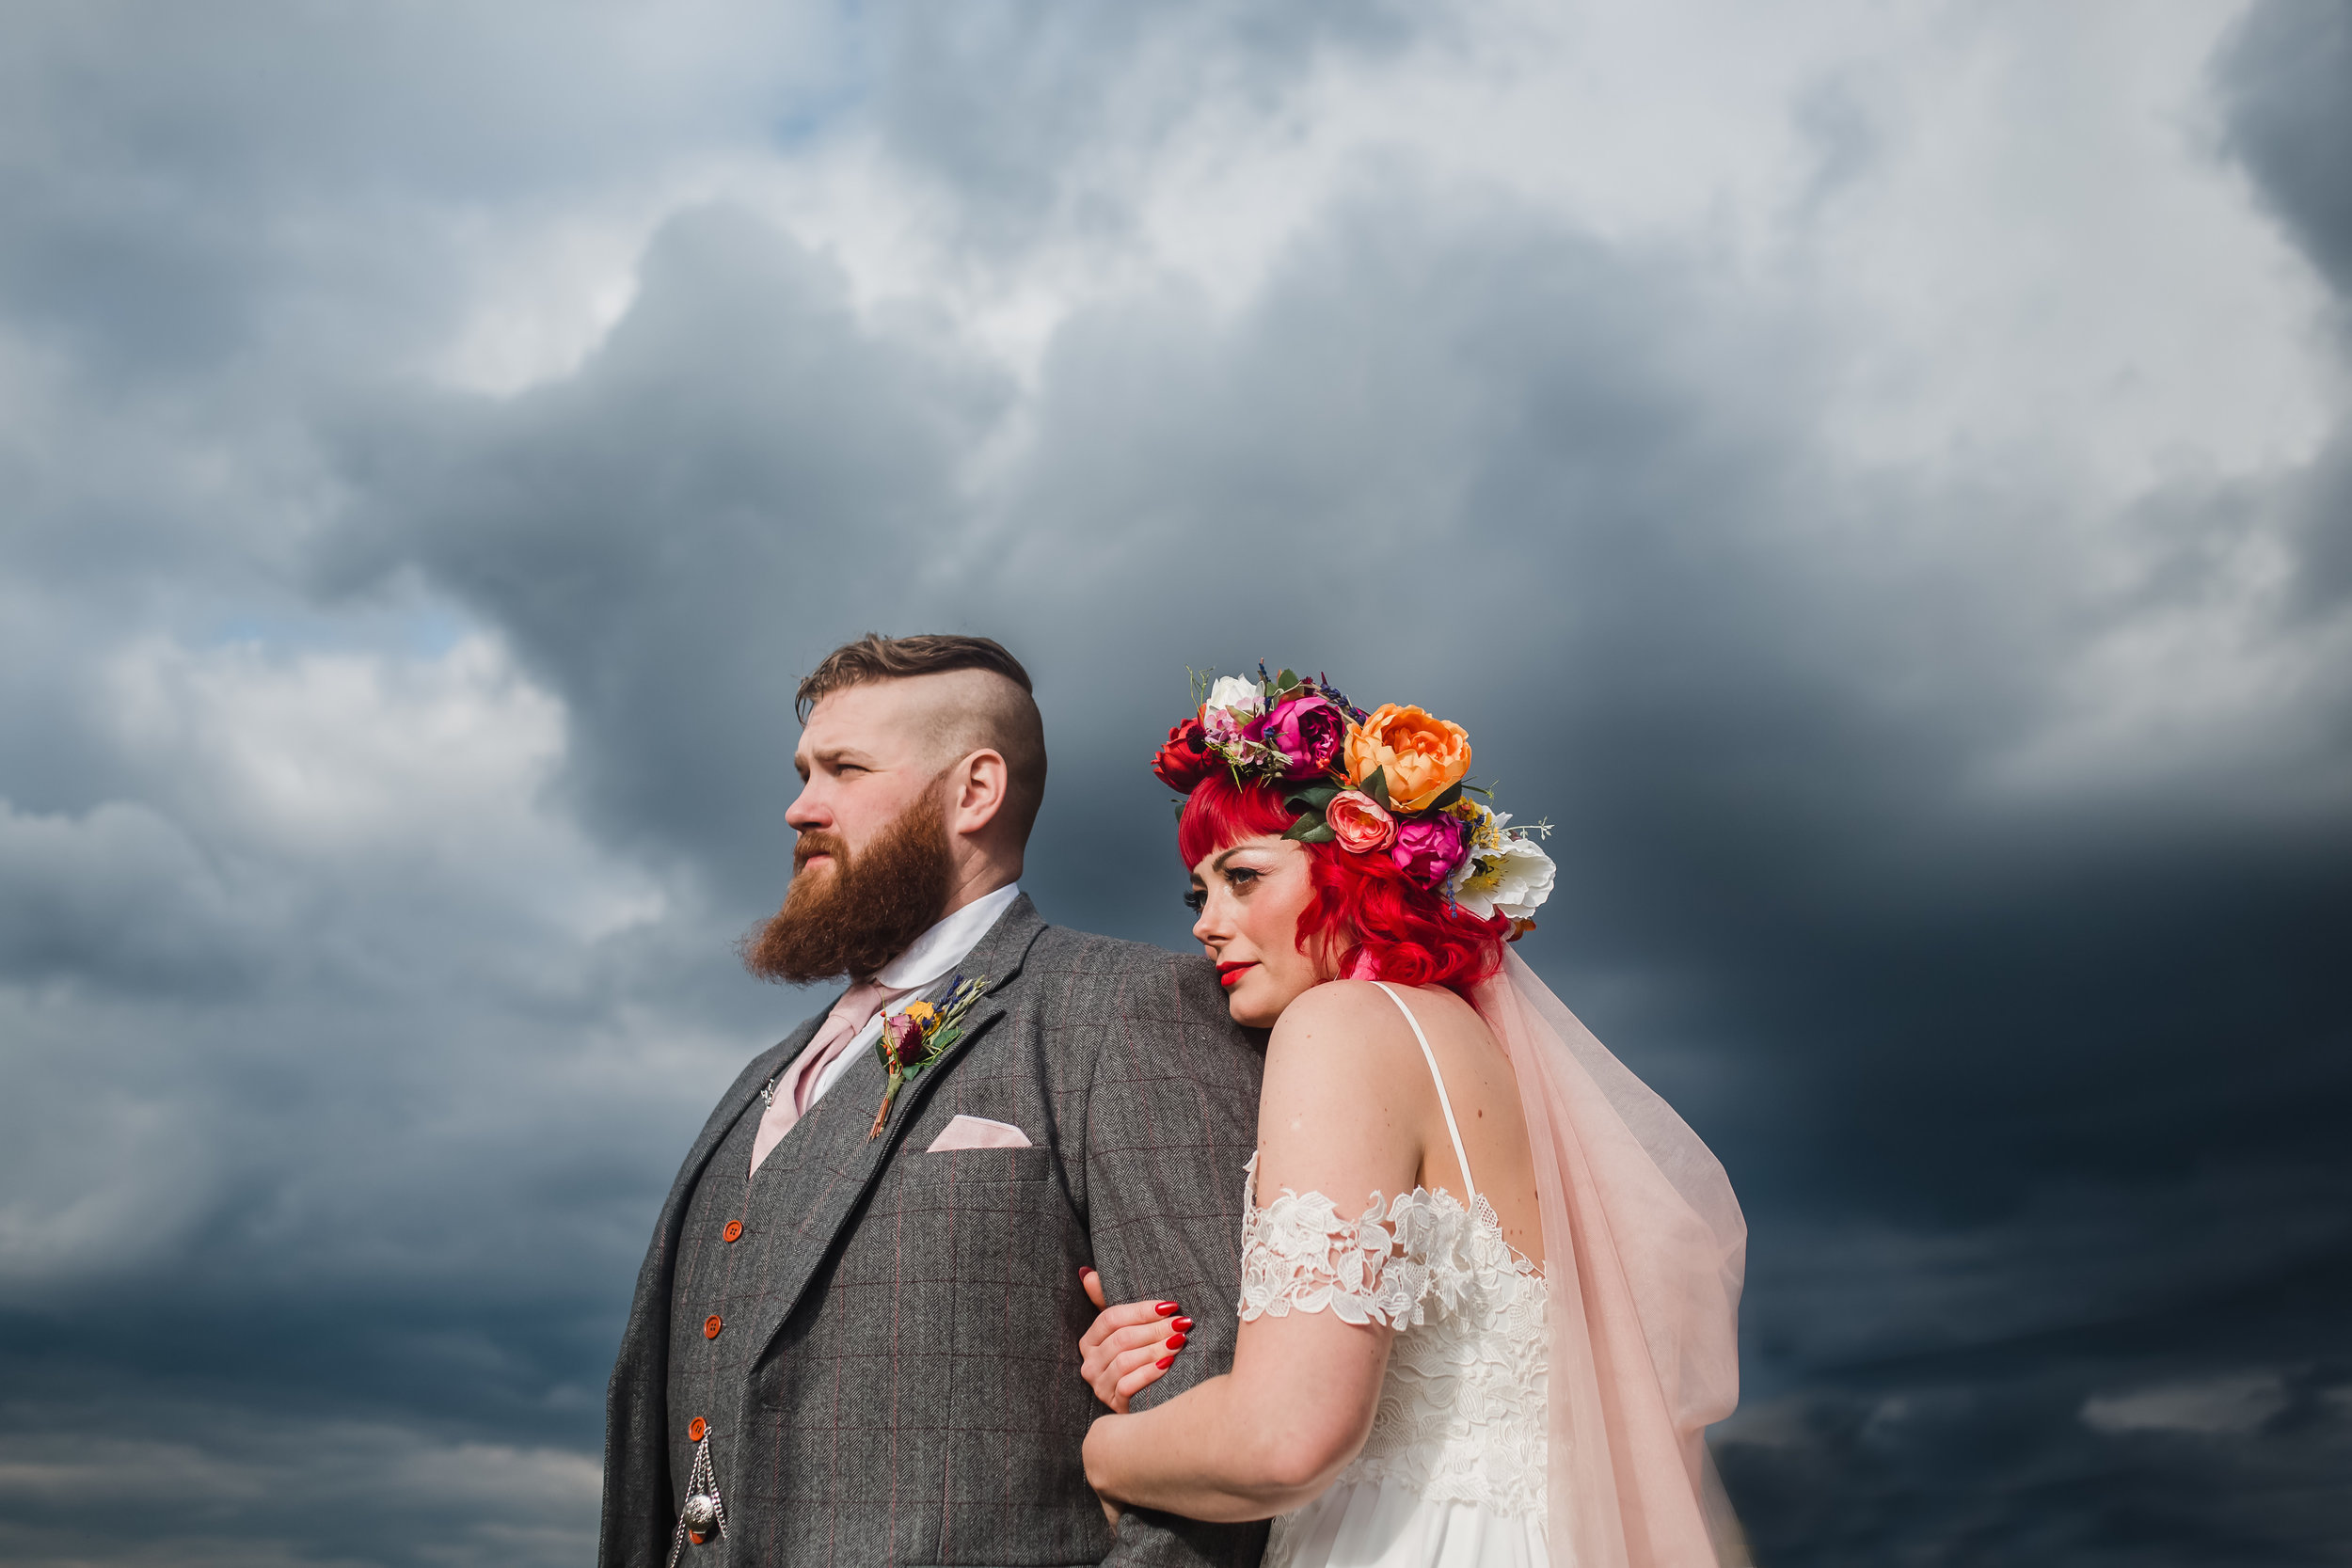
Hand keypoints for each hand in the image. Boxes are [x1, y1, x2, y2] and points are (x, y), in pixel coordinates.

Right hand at [1077, 1267, 1190, 1412]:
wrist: (1144, 1398)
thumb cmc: (1137, 1355)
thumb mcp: (1123, 1328)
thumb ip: (1105, 1301)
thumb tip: (1087, 1274)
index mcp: (1089, 1340)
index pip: (1111, 1318)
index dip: (1141, 1311)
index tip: (1170, 1306)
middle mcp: (1089, 1363)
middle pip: (1121, 1339)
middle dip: (1155, 1329)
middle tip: (1181, 1323)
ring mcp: (1099, 1385)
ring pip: (1125, 1361)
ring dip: (1155, 1349)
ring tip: (1179, 1342)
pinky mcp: (1113, 1403)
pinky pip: (1128, 1385)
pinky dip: (1149, 1374)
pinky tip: (1168, 1365)